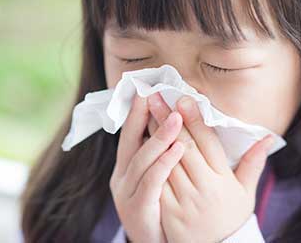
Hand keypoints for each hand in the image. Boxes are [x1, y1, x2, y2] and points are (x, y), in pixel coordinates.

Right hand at [110, 94, 186, 242]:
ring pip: (142, 160)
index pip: (131, 135)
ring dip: (159, 137)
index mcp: (127, 168)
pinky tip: (178, 149)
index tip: (145, 89)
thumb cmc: (160, 211)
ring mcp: (127, 194)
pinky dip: (163, 164)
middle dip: (142, 116)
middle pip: (130, 141)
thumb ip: (163, 155)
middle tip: (154, 94)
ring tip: (176, 118)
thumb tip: (174, 127)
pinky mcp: (138, 209)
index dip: (136, 113)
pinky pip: (151, 183)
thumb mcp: (157, 181)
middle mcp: (122, 178)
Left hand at [146, 93, 274, 242]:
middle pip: (184, 147)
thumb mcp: (245, 193)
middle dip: (169, 119)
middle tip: (155, 96)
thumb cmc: (230, 218)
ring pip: (167, 161)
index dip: (194, 119)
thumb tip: (267, 137)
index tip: (183, 98)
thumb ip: (253, 163)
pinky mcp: (169, 211)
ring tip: (144, 112)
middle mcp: (205, 188)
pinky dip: (148, 162)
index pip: (208, 143)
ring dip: (154, 135)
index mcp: (224, 180)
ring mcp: (186, 200)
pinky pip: (157, 182)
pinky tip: (139, 143)